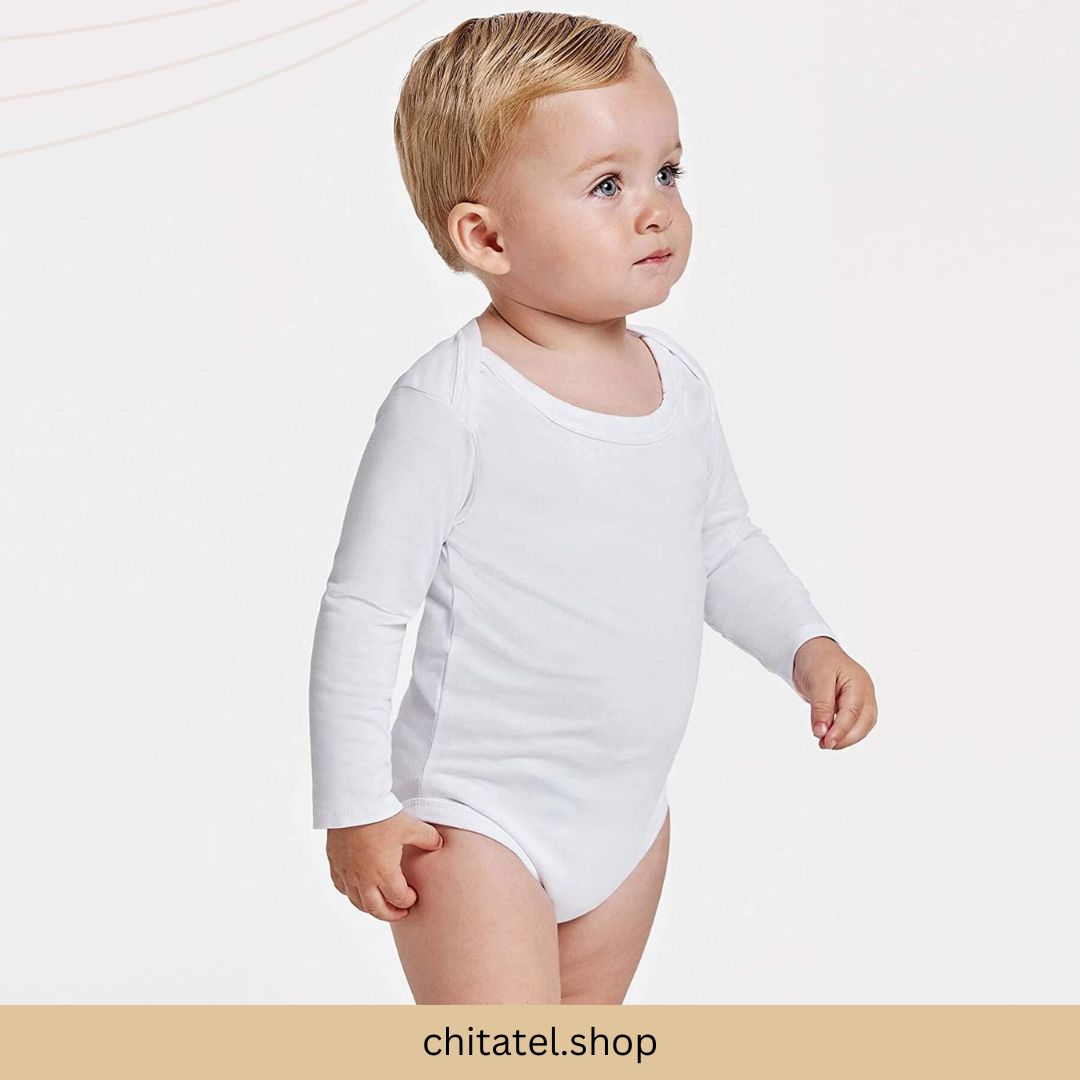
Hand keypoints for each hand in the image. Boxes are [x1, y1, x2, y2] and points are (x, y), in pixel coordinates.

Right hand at [326, 811, 443, 920]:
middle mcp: (364, 879)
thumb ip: (428, 838)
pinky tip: (356, 889)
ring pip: (357, 902)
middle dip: (390, 914)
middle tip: (400, 913)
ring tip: (380, 905)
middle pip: (376, 909)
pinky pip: (340, 887)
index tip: (413, 897)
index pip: (398, 898)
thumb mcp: (411, 826)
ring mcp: (347, 873)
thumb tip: (440, 844)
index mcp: (384, 873)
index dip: (408, 901)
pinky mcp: (335, 863)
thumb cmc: (381, 816)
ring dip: (370, 908)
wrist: (352, 804)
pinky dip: (350, 893)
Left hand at [792, 637, 877, 749]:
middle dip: (845, 737)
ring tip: (825, 743)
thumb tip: (821, 732)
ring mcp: (862, 699)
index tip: (826, 742)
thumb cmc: (816, 660)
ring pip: (862, 726)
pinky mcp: (854, 705)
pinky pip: (855, 723)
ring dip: (846, 738)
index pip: (853, 712)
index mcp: (858, 682)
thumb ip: (821, 706)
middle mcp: (865, 692)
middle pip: (863, 722)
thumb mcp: (817, 680)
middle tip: (823, 745)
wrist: (813, 650)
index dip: (840, 730)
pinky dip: (845, 732)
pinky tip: (831, 737)